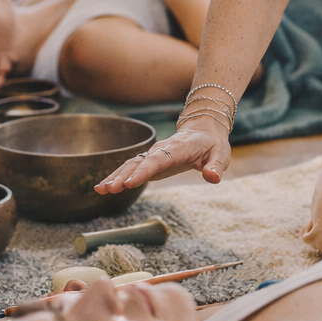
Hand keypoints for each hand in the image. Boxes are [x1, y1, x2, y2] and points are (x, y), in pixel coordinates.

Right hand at [94, 122, 230, 192]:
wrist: (203, 131)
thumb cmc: (212, 145)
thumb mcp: (221, 154)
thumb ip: (216, 166)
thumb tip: (213, 178)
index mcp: (177, 148)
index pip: (158, 160)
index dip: (143, 172)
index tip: (130, 183)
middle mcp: (160, 150)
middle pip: (139, 163)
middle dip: (123, 176)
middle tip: (108, 189)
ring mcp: (152, 155)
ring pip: (131, 165)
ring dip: (115, 176)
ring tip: (100, 189)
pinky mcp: (149, 162)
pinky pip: (130, 168)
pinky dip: (117, 176)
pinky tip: (104, 187)